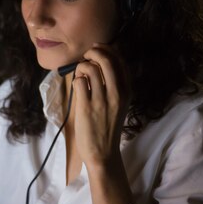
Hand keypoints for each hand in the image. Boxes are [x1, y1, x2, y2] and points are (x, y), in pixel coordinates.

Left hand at [71, 43, 133, 203]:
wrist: (103, 153)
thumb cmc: (107, 126)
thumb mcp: (118, 103)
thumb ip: (113, 83)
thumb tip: (99, 60)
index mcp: (127, 90)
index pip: (119, 60)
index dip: (106, 50)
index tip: (97, 51)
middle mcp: (117, 93)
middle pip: (106, 59)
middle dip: (93, 53)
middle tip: (86, 58)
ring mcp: (102, 100)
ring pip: (90, 68)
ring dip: (81, 67)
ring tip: (80, 76)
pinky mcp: (87, 107)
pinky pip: (79, 82)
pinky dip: (76, 80)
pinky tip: (77, 87)